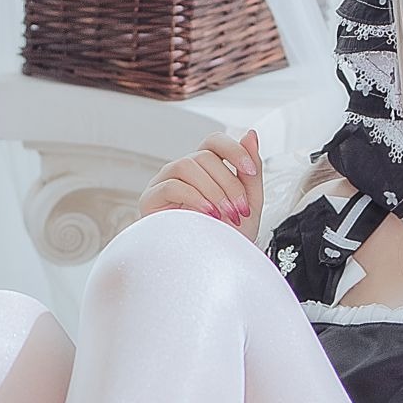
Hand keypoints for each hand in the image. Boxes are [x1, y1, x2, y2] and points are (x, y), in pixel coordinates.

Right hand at [137, 128, 262, 236]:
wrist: (211, 269)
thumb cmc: (228, 237)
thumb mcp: (249, 203)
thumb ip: (250, 171)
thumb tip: (251, 133)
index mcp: (205, 168)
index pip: (214, 141)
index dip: (233, 150)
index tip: (251, 172)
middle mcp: (182, 171)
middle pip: (204, 156)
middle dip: (228, 183)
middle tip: (240, 210)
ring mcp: (164, 183)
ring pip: (186, 165)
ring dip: (211, 190)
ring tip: (223, 215)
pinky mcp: (150, 200)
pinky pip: (171, 185)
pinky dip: (193, 197)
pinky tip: (207, 215)